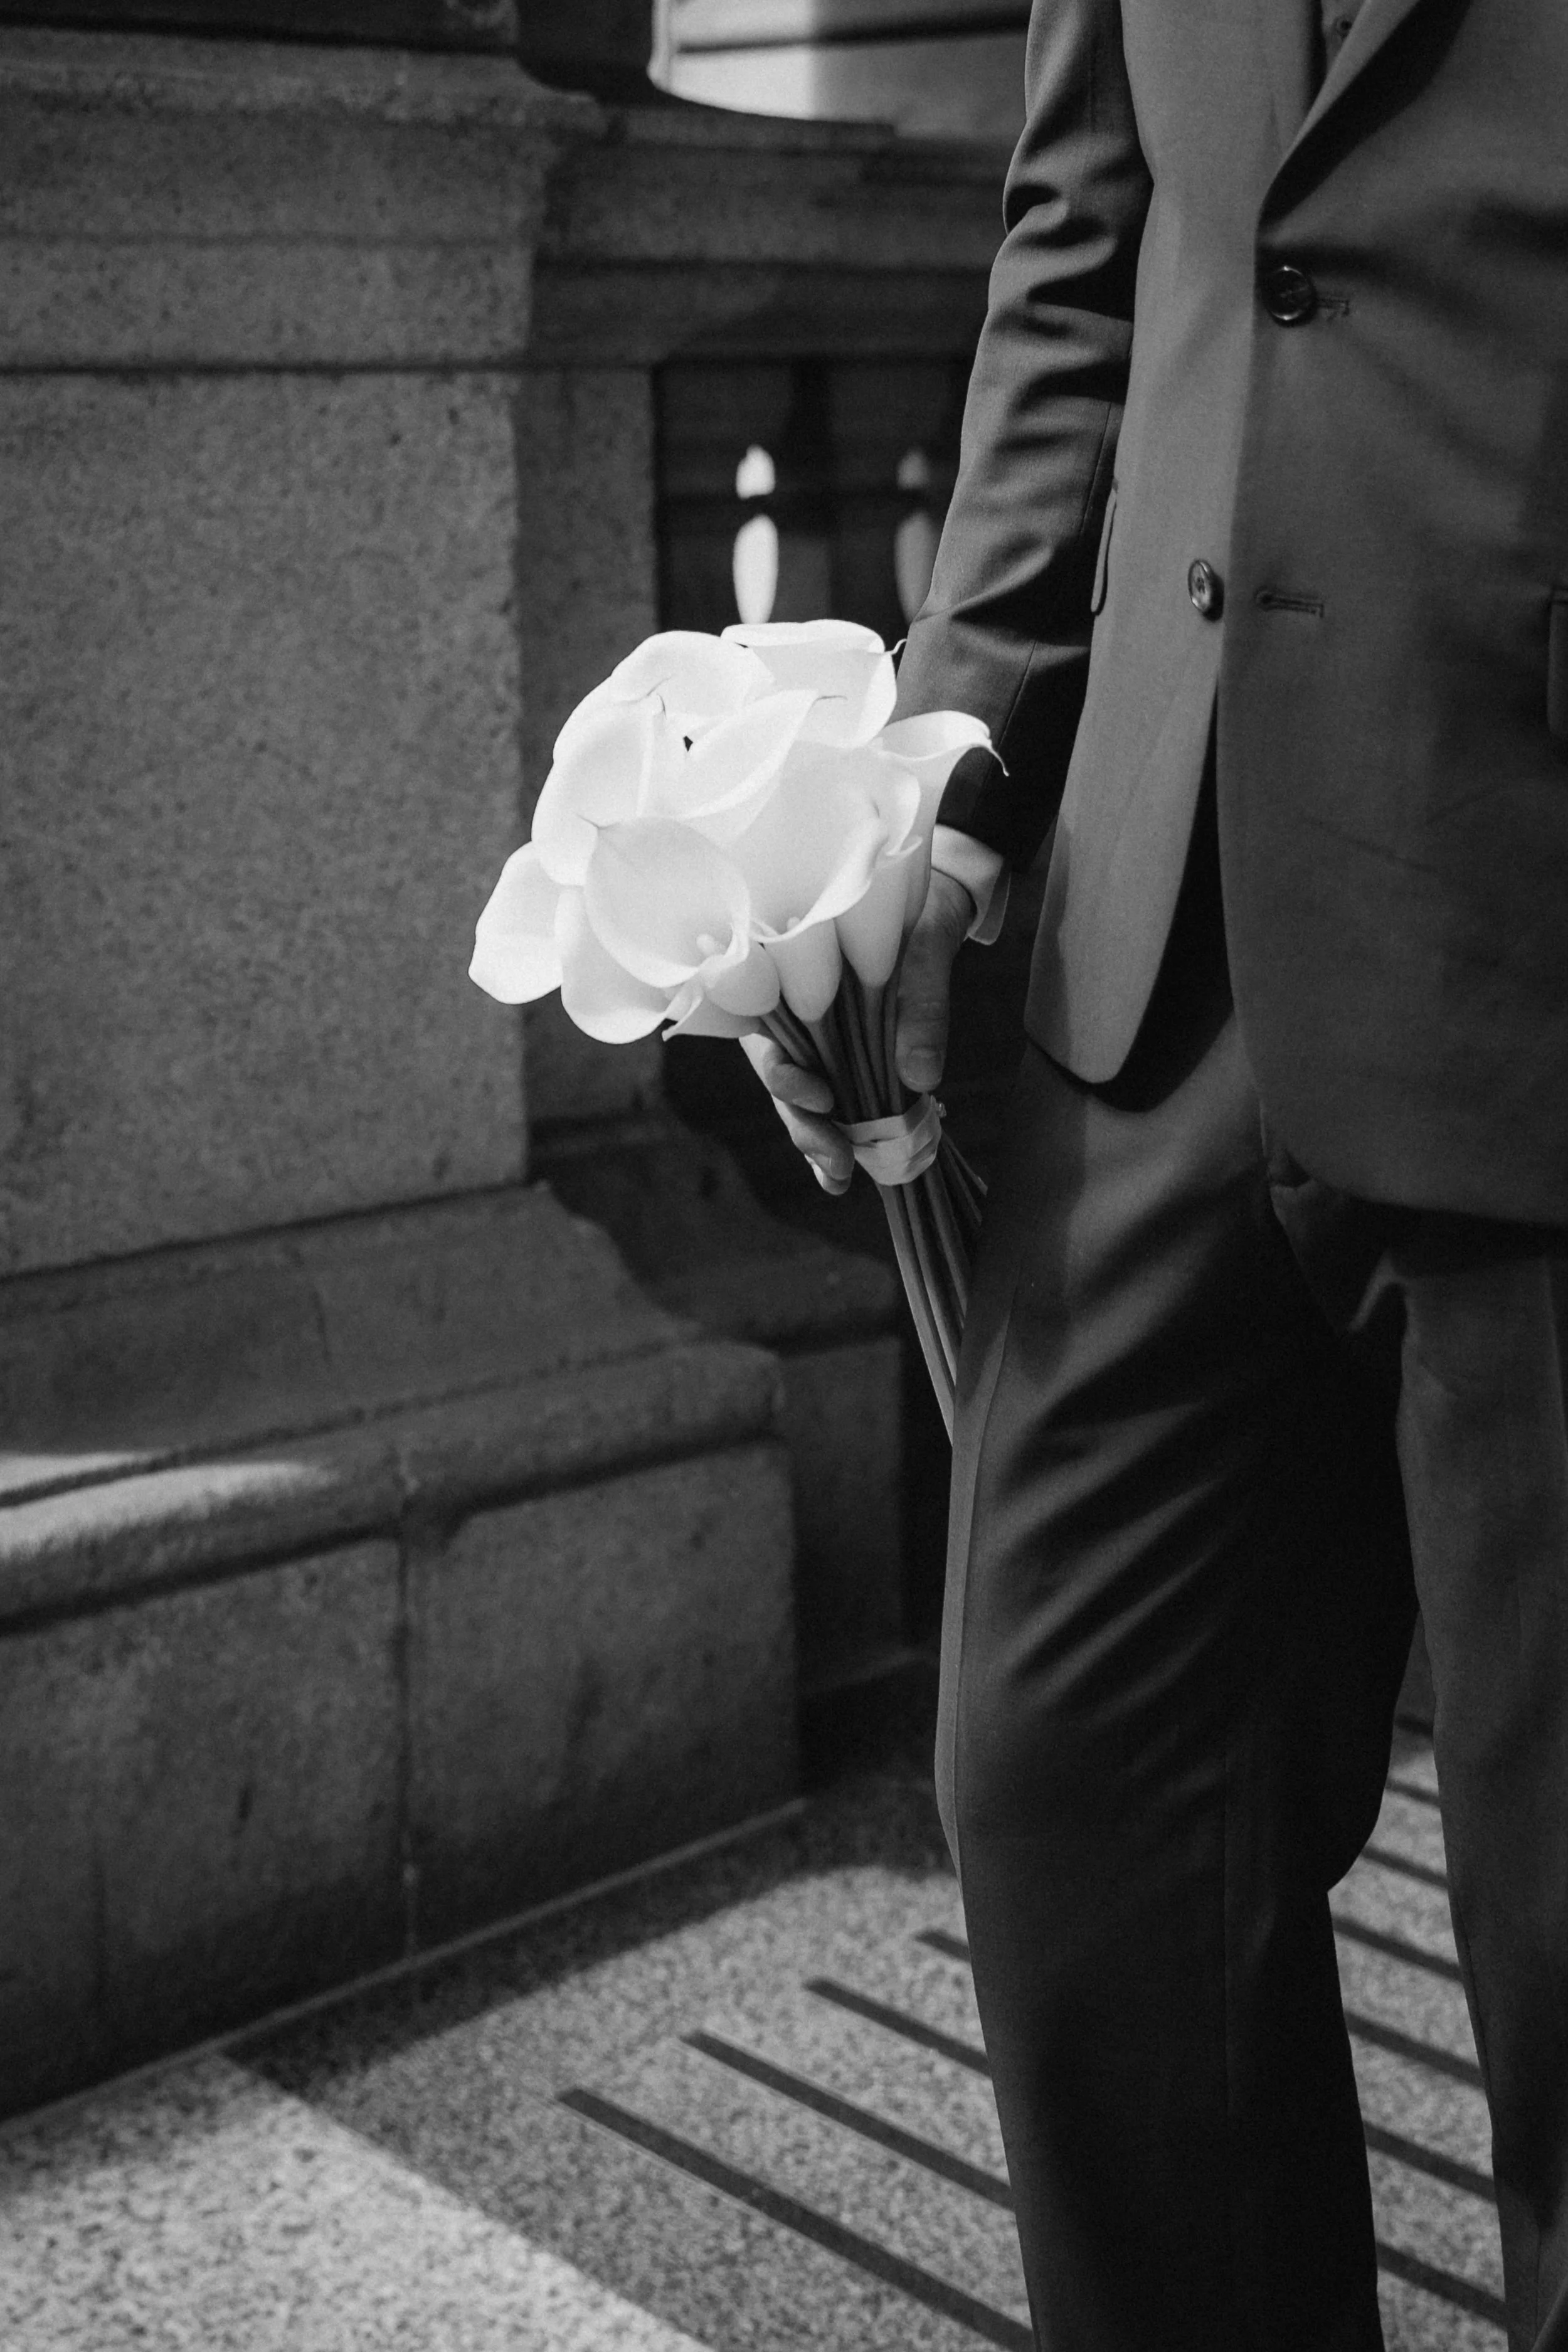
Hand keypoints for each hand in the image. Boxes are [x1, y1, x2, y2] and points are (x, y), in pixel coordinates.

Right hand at [739, 867, 974, 1196]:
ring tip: (840, 1179)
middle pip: (779, 1077)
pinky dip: (840, 1132)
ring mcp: (815, 1034)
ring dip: (818, 1139)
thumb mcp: (929, 940)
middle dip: (804, 1126)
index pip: (763, 1033)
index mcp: (784, 970)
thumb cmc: (921, 900)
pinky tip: (850, 1166)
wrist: (937, 890)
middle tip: (837, 1167)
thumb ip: (923, 998)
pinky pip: (835, 1096)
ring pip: (800, 1095)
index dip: (783, 1072)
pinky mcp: (844, 1051)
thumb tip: (920, 1076)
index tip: (820, 1094)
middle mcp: (790, 1008)